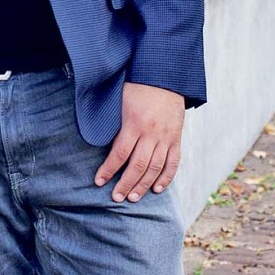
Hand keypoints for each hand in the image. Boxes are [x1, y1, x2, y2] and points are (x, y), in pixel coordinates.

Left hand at [95, 82, 184, 202]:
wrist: (165, 76)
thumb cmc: (137, 87)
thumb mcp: (121, 101)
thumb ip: (113, 122)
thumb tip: (98, 141)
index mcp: (134, 123)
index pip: (119, 154)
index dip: (108, 170)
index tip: (99, 181)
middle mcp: (151, 133)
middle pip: (138, 166)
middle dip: (125, 184)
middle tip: (116, 197)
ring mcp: (166, 137)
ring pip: (155, 168)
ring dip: (143, 185)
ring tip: (133, 197)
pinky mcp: (176, 138)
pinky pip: (173, 162)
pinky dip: (166, 178)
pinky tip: (157, 189)